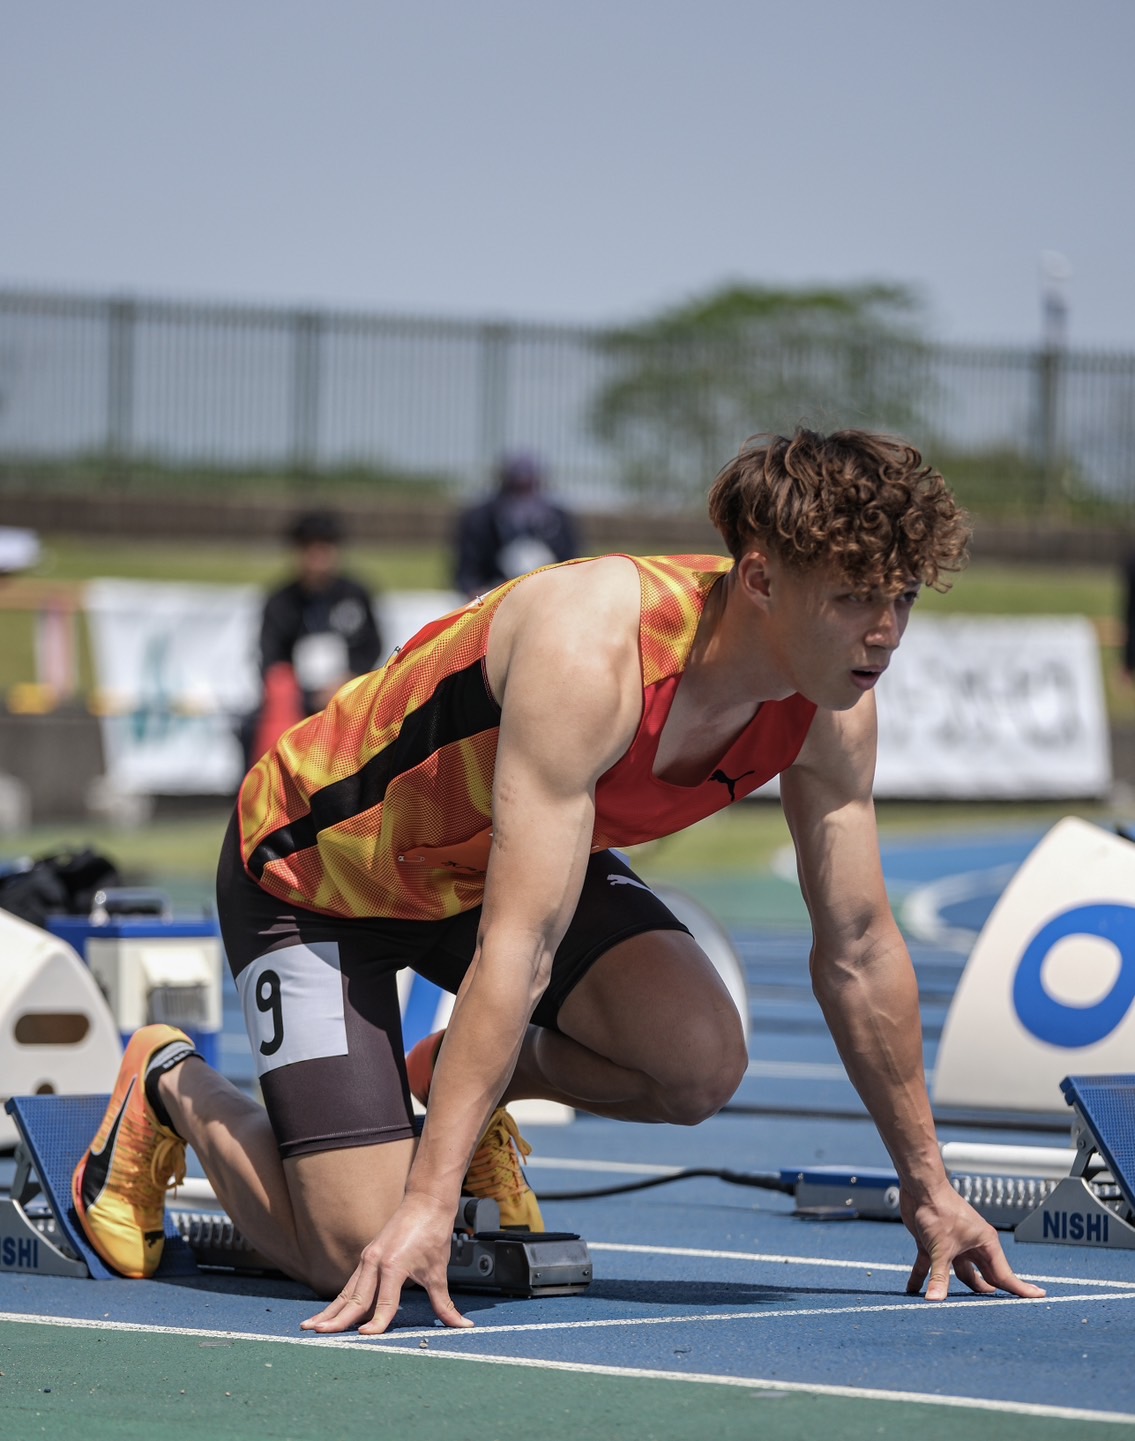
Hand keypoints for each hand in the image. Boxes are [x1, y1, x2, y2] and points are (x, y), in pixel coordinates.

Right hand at [300, 1192, 473, 1335]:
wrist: (426, 1200)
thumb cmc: (432, 1232)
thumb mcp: (438, 1271)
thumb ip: (444, 1304)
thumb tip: (463, 1325)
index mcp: (393, 1265)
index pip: (384, 1302)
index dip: (377, 1323)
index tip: (365, 1338)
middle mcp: (375, 1261)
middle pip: (355, 1298)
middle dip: (337, 1319)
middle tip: (319, 1335)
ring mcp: (368, 1259)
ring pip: (347, 1292)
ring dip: (329, 1311)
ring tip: (309, 1326)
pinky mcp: (366, 1257)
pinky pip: (350, 1284)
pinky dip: (338, 1301)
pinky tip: (326, 1314)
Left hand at [900, 1183, 1046, 1300]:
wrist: (920, 1187)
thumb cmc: (939, 1210)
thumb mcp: (941, 1248)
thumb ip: (939, 1277)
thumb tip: (934, 1301)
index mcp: (985, 1244)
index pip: (1005, 1275)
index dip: (1021, 1288)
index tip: (1040, 1296)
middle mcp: (972, 1246)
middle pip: (984, 1277)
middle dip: (988, 1294)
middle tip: (997, 1313)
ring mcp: (954, 1245)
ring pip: (959, 1273)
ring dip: (952, 1288)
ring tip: (954, 1309)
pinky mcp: (934, 1243)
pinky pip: (930, 1266)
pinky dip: (923, 1277)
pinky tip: (914, 1291)